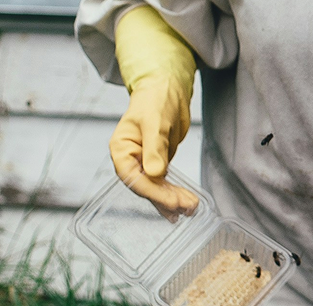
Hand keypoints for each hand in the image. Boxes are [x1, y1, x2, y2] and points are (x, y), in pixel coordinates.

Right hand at [108, 5, 197, 221]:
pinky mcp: (157, 163)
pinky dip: (174, 194)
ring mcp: (143, 162)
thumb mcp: (155, 122)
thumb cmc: (156, 99)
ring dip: (172, 200)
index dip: (152, 192)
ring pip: (155, 188)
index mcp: (121, 148)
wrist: (166, 90)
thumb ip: (154, 147)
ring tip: (191, 209)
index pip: (133, 177)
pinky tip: (185, 205)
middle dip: (166, 198)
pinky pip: (163, 183)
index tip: (172, 202)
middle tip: (187, 207)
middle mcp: (129, 158)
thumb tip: (154, 173)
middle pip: (145, 186)